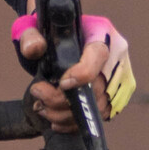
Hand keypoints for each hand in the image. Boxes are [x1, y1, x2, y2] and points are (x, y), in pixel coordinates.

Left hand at [12, 9, 134, 128]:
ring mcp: (119, 77)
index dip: (83, 74)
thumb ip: (29, 36)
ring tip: (43, 108)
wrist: (59, 40)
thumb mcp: (34, 26)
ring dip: (66, 115)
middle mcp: (115, 55)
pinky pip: (100, 115)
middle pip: (97, 87)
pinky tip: (56, 119)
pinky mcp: (116, 95)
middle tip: (39, 96)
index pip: (99, 55)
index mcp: (100, 32)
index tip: (61, 84)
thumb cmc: (49, 32)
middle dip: (63, 100)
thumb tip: (34, 49)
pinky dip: (76, 123)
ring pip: (98, 106)